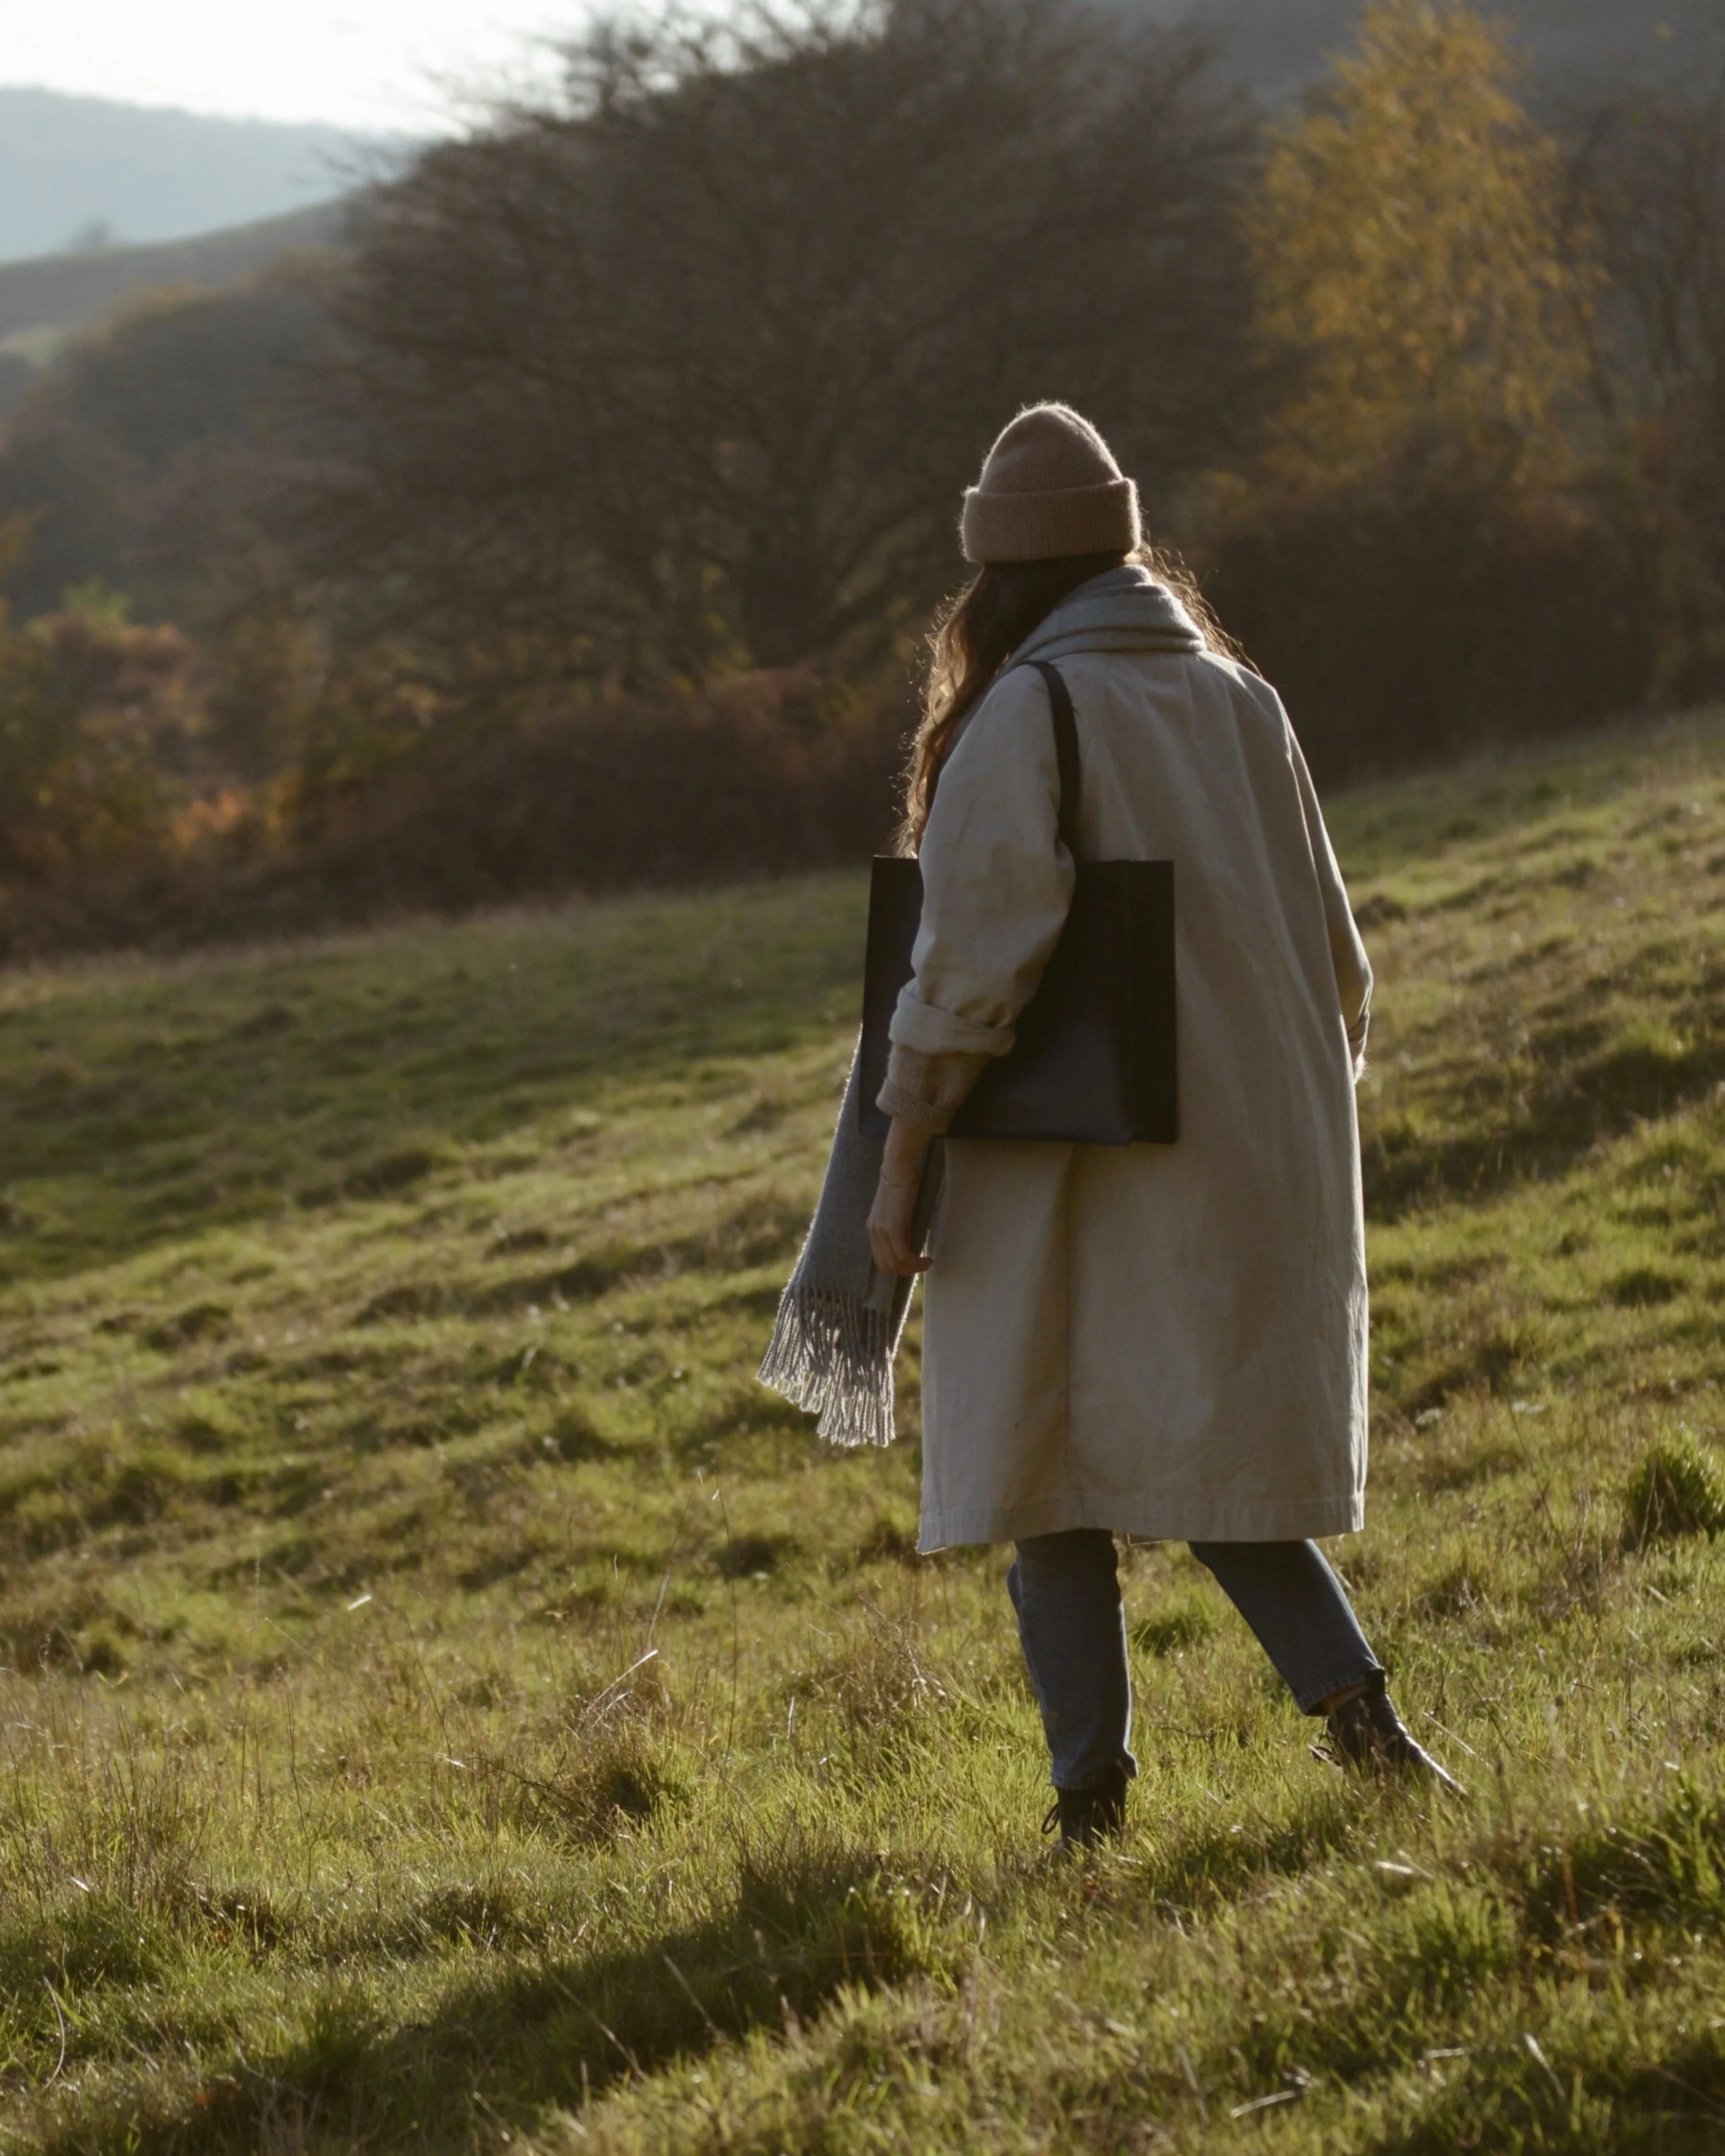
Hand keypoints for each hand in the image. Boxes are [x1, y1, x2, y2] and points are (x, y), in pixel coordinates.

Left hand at [868, 1117, 931, 1276]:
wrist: (898, 1168)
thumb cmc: (902, 1183)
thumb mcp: (897, 1210)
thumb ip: (898, 1226)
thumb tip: (908, 1240)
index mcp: (873, 1228)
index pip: (880, 1259)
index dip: (897, 1267)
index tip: (913, 1264)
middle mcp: (873, 1231)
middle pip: (885, 1266)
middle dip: (905, 1271)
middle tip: (921, 1267)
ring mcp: (881, 1231)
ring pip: (894, 1263)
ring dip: (912, 1268)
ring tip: (927, 1263)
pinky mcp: (893, 1228)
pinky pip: (903, 1255)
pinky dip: (916, 1262)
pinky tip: (927, 1259)